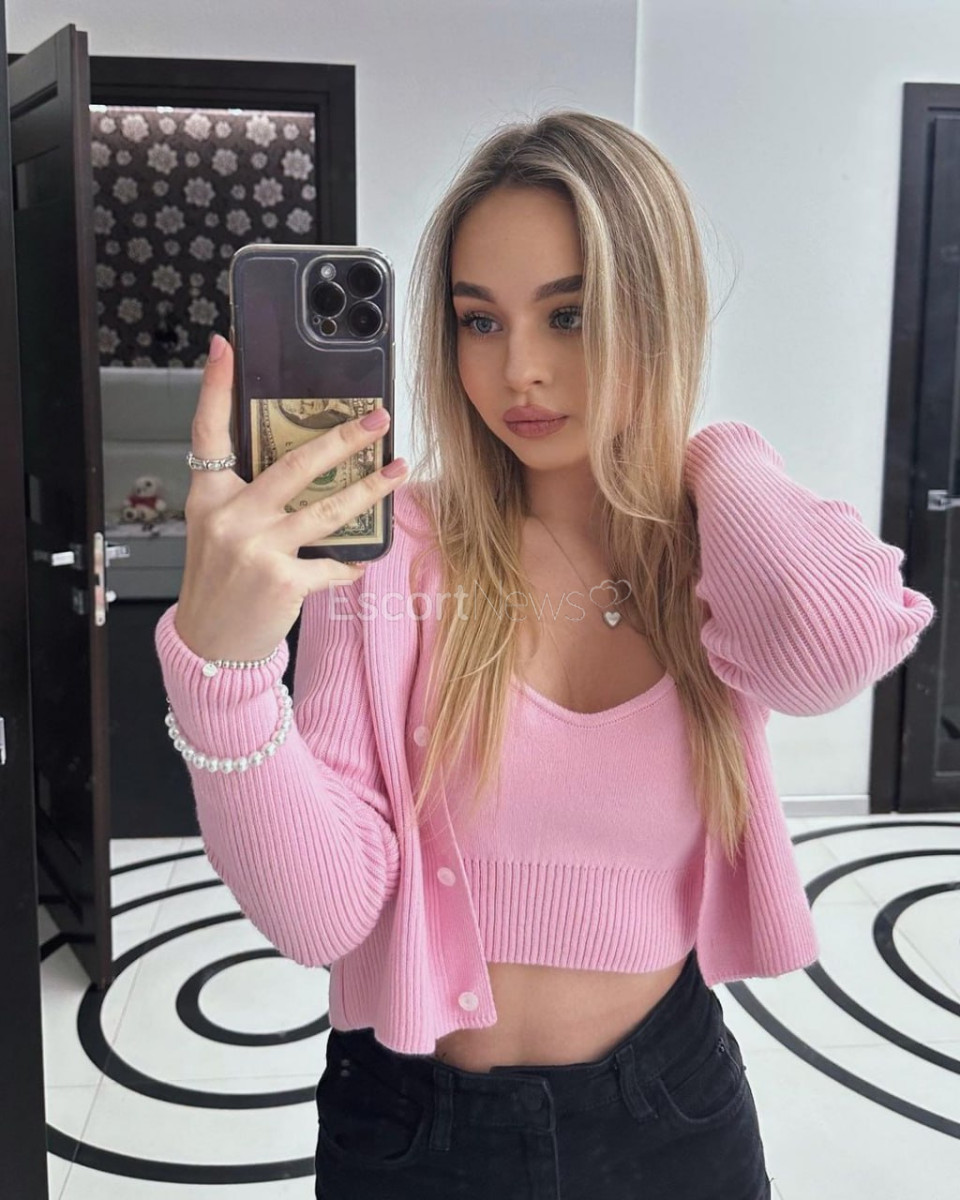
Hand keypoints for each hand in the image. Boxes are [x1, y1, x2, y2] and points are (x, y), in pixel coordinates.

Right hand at [173, 333, 406, 661]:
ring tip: (400, 471)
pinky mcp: (283, 580)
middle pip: (294, 466)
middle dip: (342, 439)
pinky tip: (356, 562)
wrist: (210, 643)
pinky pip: (332, 563)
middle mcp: (230, 517)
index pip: (207, 432)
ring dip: (371, 489)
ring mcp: (256, 549)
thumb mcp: (219, 530)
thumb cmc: (220, 580)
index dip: (214, 388)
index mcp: (209, 496)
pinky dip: (347, 564)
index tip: (224, 348)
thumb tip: (308, 466)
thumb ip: (250, 497)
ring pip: (328, 510)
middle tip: (377, 419)